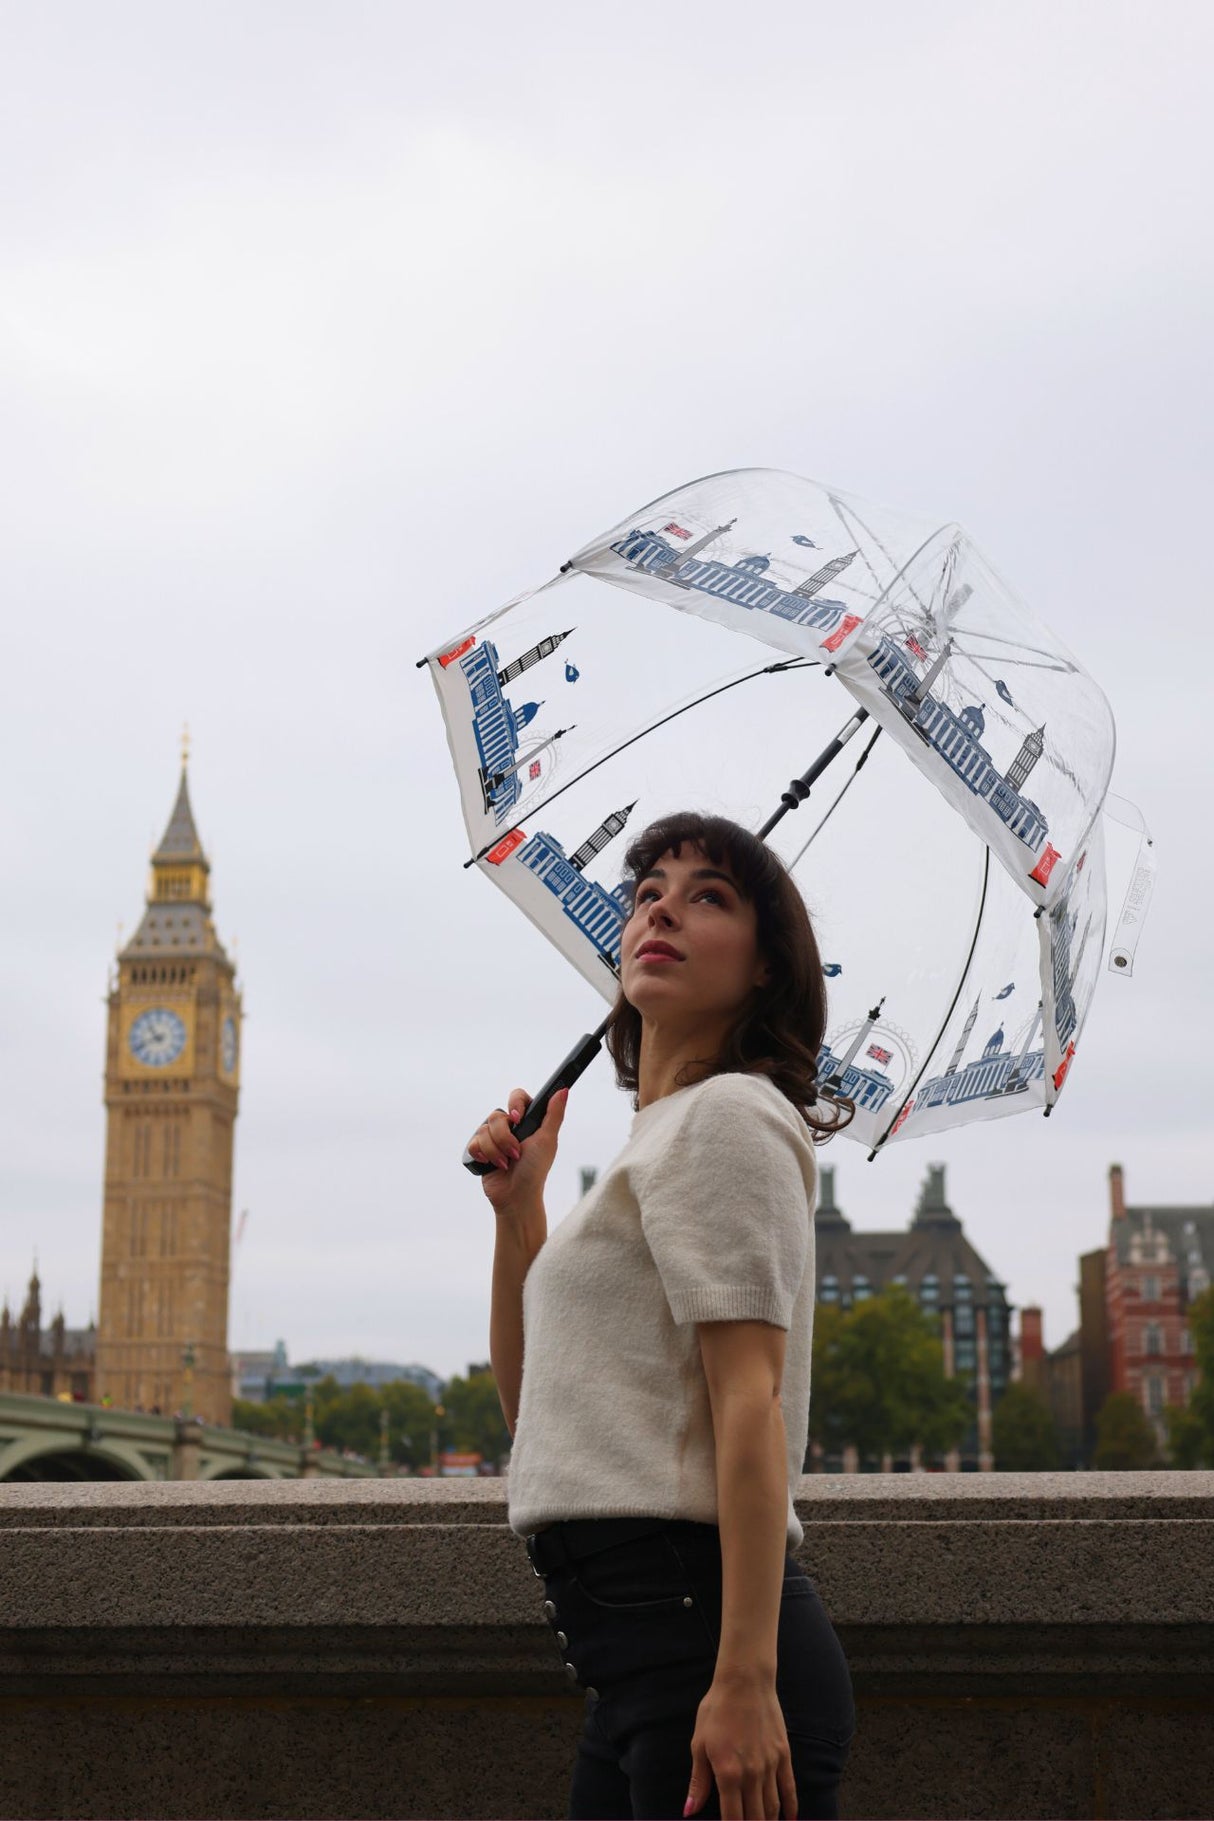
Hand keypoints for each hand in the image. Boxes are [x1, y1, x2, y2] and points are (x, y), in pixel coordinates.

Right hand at [466, 1086, 567, 1211]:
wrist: (516, 1196)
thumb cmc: (535, 1170)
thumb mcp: (547, 1140)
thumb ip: (554, 1114)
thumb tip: (564, 1090)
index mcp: (527, 1121)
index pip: (517, 1097)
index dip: (515, 1104)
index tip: (518, 1119)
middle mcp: (510, 1127)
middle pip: (496, 1115)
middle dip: (505, 1138)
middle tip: (516, 1152)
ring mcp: (494, 1138)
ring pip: (483, 1130)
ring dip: (496, 1151)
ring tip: (506, 1163)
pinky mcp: (481, 1151)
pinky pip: (473, 1143)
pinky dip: (483, 1156)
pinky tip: (492, 1165)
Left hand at [685, 1673, 796, 1819]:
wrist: (744, 1682)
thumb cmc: (716, 1710)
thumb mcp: (699, 1743)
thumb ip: (698, 1781)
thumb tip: (689, 1811)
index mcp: (728, 1774)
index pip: (733, 1819)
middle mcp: (752, 1775)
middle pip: (755, 1818)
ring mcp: (770, 1766)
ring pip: (772, 1808)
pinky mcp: (783, 1755)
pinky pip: (790, 1789)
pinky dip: (791, 1808)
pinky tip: (789, 1819)